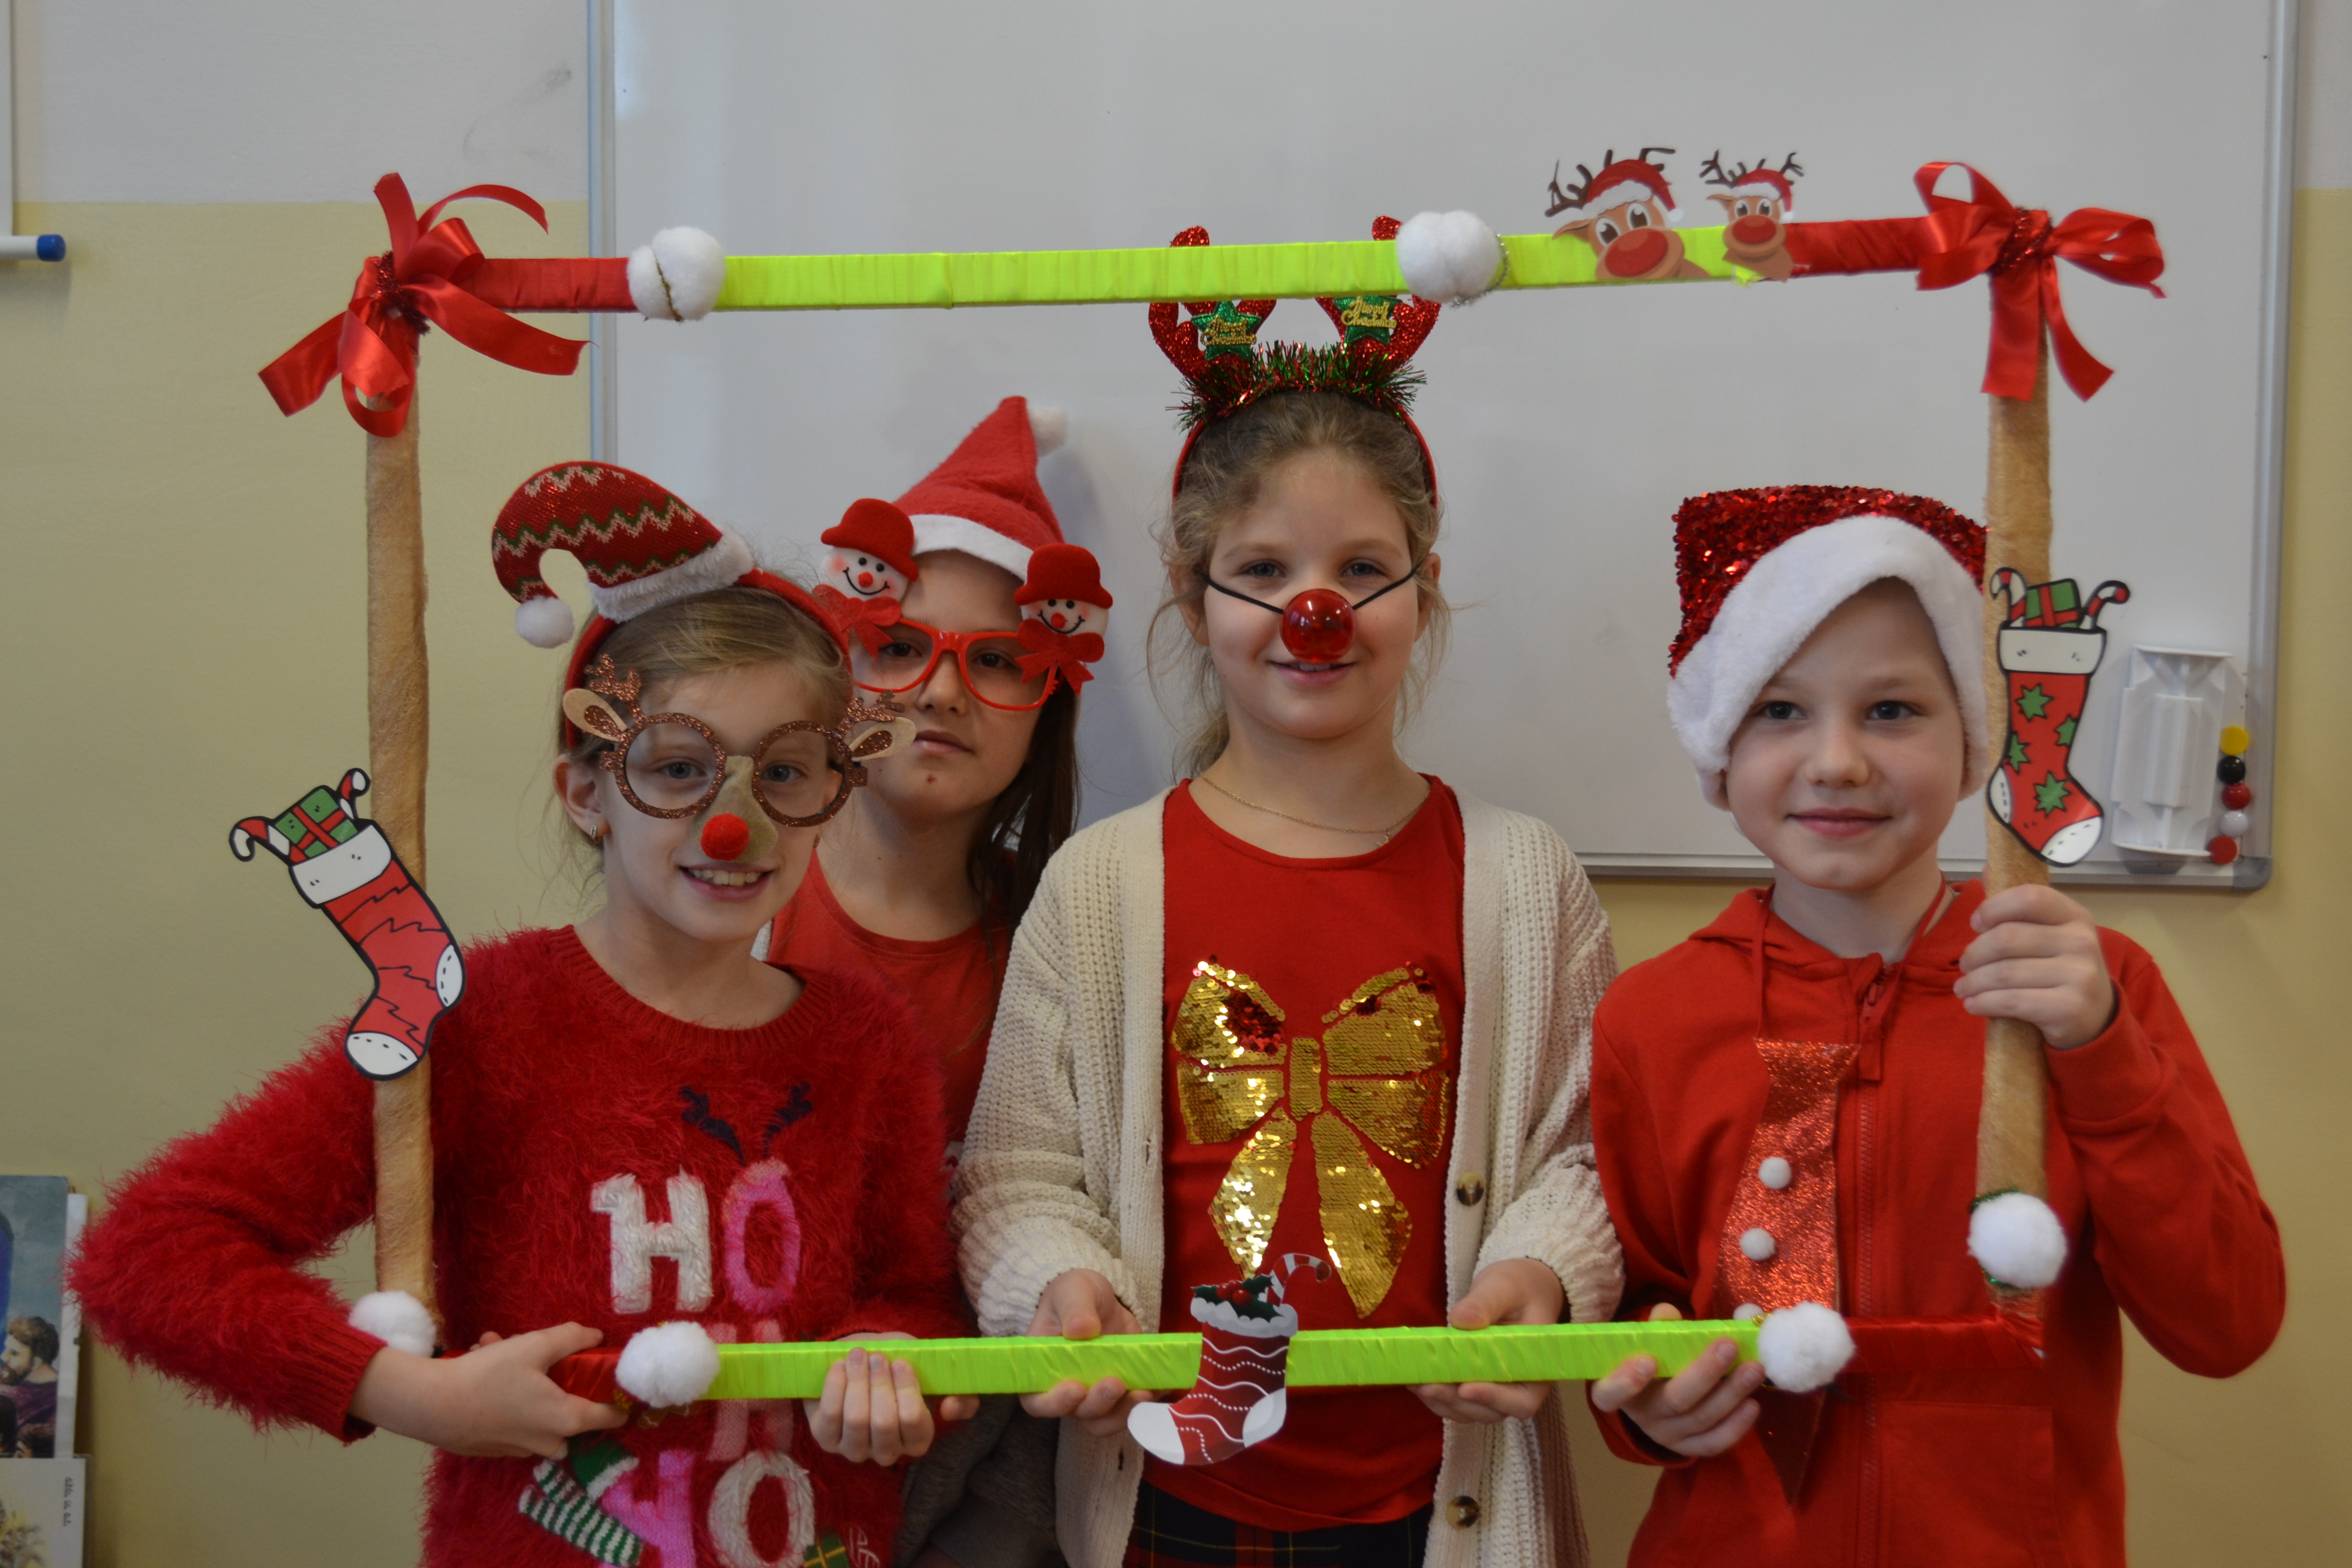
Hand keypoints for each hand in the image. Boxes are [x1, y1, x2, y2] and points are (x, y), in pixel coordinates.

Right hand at [349, 1322, 626, 1459]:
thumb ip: (571, 1338)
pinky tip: (480, 1361)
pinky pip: (511, 1417)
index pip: (611, 1417)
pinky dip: (503, 1394)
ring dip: (523, 1379)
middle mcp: (549, 1442)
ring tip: (496, 1347)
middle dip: (557, 1380)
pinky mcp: (496, 1449)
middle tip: (538, 1355)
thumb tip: (596, 1337)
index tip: (615, 1378)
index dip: (618, 1398)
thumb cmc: (488, 1376)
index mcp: (567, 1419)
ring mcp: (521, 1449)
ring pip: (536, 1411)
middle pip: (572, 1413)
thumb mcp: (534, 1346)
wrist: (430, 1406)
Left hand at [804, 1347, 946, 1464]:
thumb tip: (951, 1409)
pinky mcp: (827, 1440)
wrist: (860, 1360)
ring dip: (857, 1381)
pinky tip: (840, 1366)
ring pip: (856, 1420)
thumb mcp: (930, 1371)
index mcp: (916, 1439)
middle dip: (879, 1383)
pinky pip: (830, 1416)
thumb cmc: (898, 1366)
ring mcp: (855, 1449)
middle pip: (884, 1423)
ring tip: (858, 1355)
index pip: (915, 1423)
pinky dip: (834, 1386)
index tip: (901, 1362)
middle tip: (878, 1356)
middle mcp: (886, 1452)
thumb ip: (954, 1390)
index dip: (907, 1391)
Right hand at [1019, 1269, 1153, 1436]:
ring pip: (1107, 1420)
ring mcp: (1096, 1394)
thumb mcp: (1072, 1291)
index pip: (1038, 1401)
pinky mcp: (1123, 1390)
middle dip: (1099, 1404)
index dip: (1054, 1403)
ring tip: (1143, 1392)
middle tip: (1116, 1384)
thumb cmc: (1074, 1295)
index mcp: (1042, 1370)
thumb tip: (1081, 1329)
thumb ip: (1074, 1309)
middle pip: (1079, 1413)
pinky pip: (1135, 1407)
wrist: (1100, 1299)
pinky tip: (1162, 1386)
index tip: (1075, 1390)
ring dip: (1125, 1412)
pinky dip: (1149, 1401)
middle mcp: (1067, 1390)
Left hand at [1411, 1258, 1564, 1422]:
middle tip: (1426, 1386)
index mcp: (1536, 1367)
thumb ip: (1486, 1302)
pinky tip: (1414, 1379)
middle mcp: (1519, 1385)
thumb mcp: (1505, 1286)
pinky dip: (1436, 1394)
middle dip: (1457, 1402)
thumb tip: (1460, 1320)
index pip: (1523, 1400)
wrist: (1518, 1288)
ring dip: (1442, 1402)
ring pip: (1469, 1410)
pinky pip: (1457, 1399)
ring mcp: (1496, 1388)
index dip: (1495, 1399)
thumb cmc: (1520, 1287)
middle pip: (1490, 1411)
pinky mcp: (1476, 1382)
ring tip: (1414, 1382)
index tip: (1465, 1388)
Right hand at [1588, 1303, 1761, 1457]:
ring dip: (1731, 1394)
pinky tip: (1753, 1404)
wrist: (1654, 1399)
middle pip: (1675, 1401)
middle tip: (1729, 1346)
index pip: (1609, 1394)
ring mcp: (1668, 1436)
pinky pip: (1714, 1443)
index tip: (1647, 1360)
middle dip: (1704, 1373)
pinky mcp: (1690, 1448)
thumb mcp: (1645, 1342)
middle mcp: (1644, 1417)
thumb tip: (1668, 1313)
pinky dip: (1736, 1426)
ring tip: (1755, 1368)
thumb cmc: (1650, 1359)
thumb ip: (1656, 1327)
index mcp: (1619, 1389)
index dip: (1625, 1382)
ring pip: (1702, 1419)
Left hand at [1955, 883, 2116, 1049]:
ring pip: (2004, 973)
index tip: (1976, 924)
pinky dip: (1984, 1003)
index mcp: (2074, 915)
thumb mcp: (2051, 933)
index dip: (1994, 907)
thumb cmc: (2060, 969)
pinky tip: (1973, 1005)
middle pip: (2007, 938)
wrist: (2095, 1017)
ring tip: (1963, 988)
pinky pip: (2012, 1001)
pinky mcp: (2070, 1008)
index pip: (2028, 897)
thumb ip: (2021, 906)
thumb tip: (1987, 865)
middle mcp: (2081, 941)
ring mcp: (2080, 975)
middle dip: (1974, 953)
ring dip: (1973, 982)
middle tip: (1964, 964)